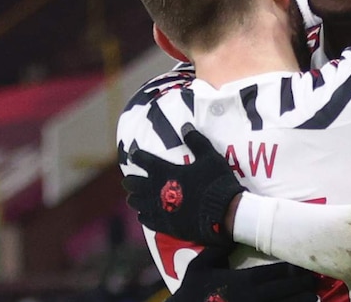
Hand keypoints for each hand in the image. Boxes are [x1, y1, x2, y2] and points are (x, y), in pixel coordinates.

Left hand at [122, 124, 245, 246]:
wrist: (223, 212)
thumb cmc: (215, 182)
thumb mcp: (209, 157)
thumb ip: (196, 141)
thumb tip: (185, 126)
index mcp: (164, 171)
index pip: (144, 160)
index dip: (137, 156)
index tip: (134, 155)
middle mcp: (156, 190)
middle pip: (134, 184)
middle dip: (130, 181)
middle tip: (128, 180)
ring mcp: (158, 209)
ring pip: (136, 203)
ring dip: (134, 198)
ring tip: (133, 197)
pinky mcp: (164, 225)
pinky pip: (146, 220)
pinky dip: (142, 215)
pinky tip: (143, 215)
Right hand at [168, 262, 319, 301]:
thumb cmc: (191, 292)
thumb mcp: (200, 266)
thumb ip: (218, 250)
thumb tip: (231, 235)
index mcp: (243, 281)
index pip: (275, 273)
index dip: (292, 270)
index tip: (304, 266)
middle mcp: (254, 298)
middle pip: (285, 289)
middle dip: (302, 284)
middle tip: (315, 279)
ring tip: (314, 297)